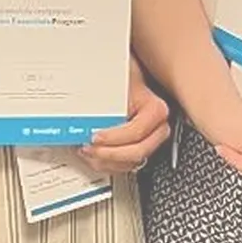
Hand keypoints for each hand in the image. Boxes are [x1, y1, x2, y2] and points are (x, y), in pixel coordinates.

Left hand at [82, 58, 171, 175]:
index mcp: (156, 110)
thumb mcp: (117, 83)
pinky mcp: (138, 148)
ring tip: (87, 151)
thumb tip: (84, 113)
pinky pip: (126, 165)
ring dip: (106, 161)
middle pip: (137, 152)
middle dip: (109, 153)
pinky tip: (94, 155)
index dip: (113, 138)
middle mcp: (157, 128)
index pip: (136, 132)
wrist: (129, 77)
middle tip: (89, 147)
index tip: (95, 136)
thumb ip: (105, 99)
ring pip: (131, 163)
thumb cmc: (125, 77)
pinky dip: (108, 164)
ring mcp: (149, 141)